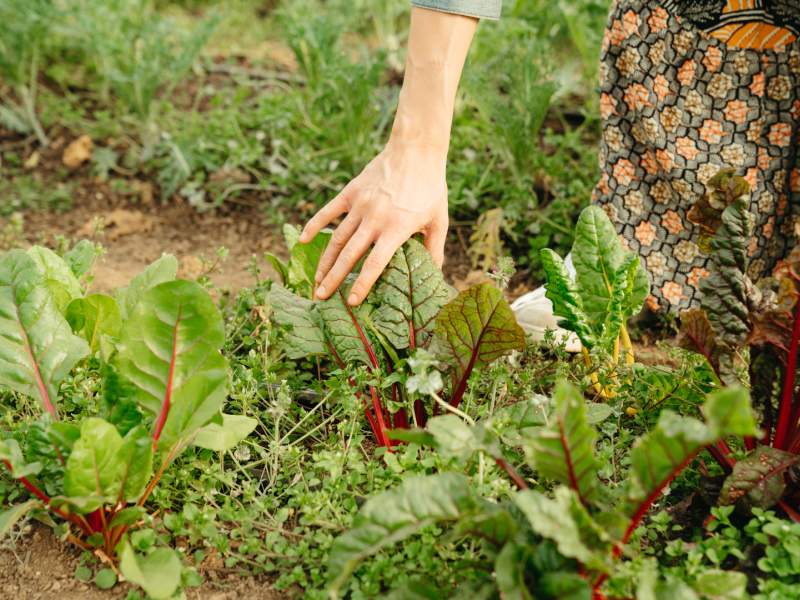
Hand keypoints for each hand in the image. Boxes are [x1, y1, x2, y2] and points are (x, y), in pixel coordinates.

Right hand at [299, 141, 447, 305]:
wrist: (415, 151)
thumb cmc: (431, 188)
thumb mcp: (439, 220)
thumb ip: (434, 249)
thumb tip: (436, 274)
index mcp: (396, 229)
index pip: (375, 264)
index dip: (362, 285)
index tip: (351, 302)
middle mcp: (374, 219)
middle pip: (349, 255)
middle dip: (333, 279)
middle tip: (320, 297)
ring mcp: (360, 205)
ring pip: (336, 238)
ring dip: (324, 261)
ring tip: (316, 280)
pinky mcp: (351, 192)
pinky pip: (328, 212)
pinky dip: (313, 225)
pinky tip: (303, 242)